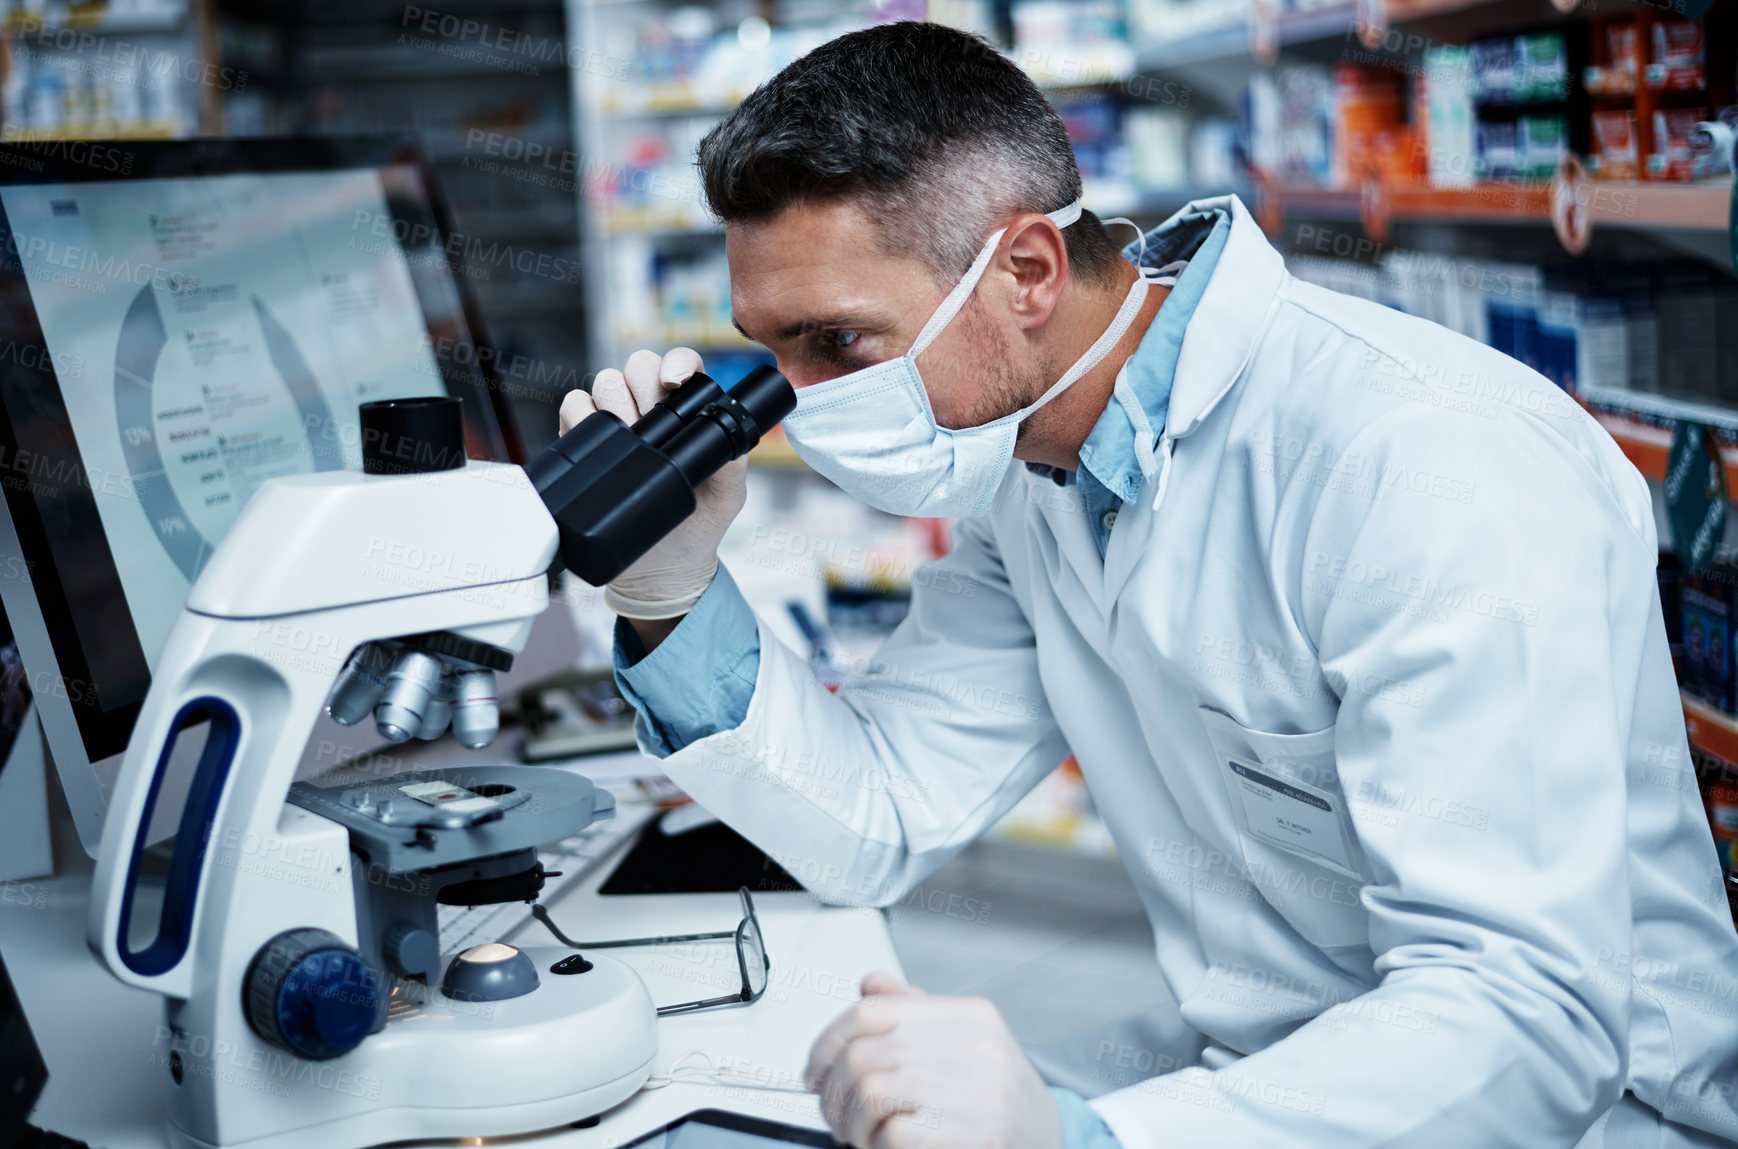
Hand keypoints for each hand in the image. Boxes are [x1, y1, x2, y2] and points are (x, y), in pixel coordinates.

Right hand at [558, 348, 747, 635]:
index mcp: (687, 412)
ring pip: (604, 383)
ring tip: (633, 445)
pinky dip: (582, 419)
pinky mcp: (586, 444)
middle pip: (637, 366)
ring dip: (616, 408)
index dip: (677, 364)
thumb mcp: (728, 494)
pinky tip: (604, 449)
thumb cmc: (699, 525)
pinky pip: (572, 408)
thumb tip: (727, 436)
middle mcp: (650, 410)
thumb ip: (731, 461)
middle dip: (645, 390)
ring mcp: (616, 424)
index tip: (675, 383)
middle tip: (652, 426)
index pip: (681, 365)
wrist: (660, 569)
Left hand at [805, 971, 1062, 1148]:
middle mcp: (978, 1048)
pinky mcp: (980, 1137)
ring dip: (851, 1123)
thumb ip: (917, 1013)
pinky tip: (887, 1148)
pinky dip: (876, 1146)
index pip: (872, 1011)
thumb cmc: (1001, 1103)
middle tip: (834, 1113)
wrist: (1052, 1145)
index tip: (815, 1070)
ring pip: (872, 1092)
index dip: (827, 1043)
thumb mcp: (968, 1045)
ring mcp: (981, 1094)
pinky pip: (894, 1134)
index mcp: (970, 1017)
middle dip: (832, 1093)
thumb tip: (870, 984)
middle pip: (863, 1055)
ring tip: (860, 1134)